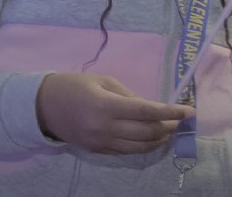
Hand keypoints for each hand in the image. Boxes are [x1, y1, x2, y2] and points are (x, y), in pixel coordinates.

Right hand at [36, 72, 193, 153]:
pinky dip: (144, 146)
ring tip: (167, 130)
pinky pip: (128, 152)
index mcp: (105, 105)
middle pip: (147, 131)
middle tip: (178, 120)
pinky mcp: (98, 151)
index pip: (146, 111)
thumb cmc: (71, 86)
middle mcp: (105, 127)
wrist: (42, 106)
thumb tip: (150, 107)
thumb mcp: (100, 80)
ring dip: (159, 139)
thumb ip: (127, 94)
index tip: (189, 111)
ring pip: (141, 146)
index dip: (171, 112)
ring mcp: (102, 142)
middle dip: (168, 126)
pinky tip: (150, 138)